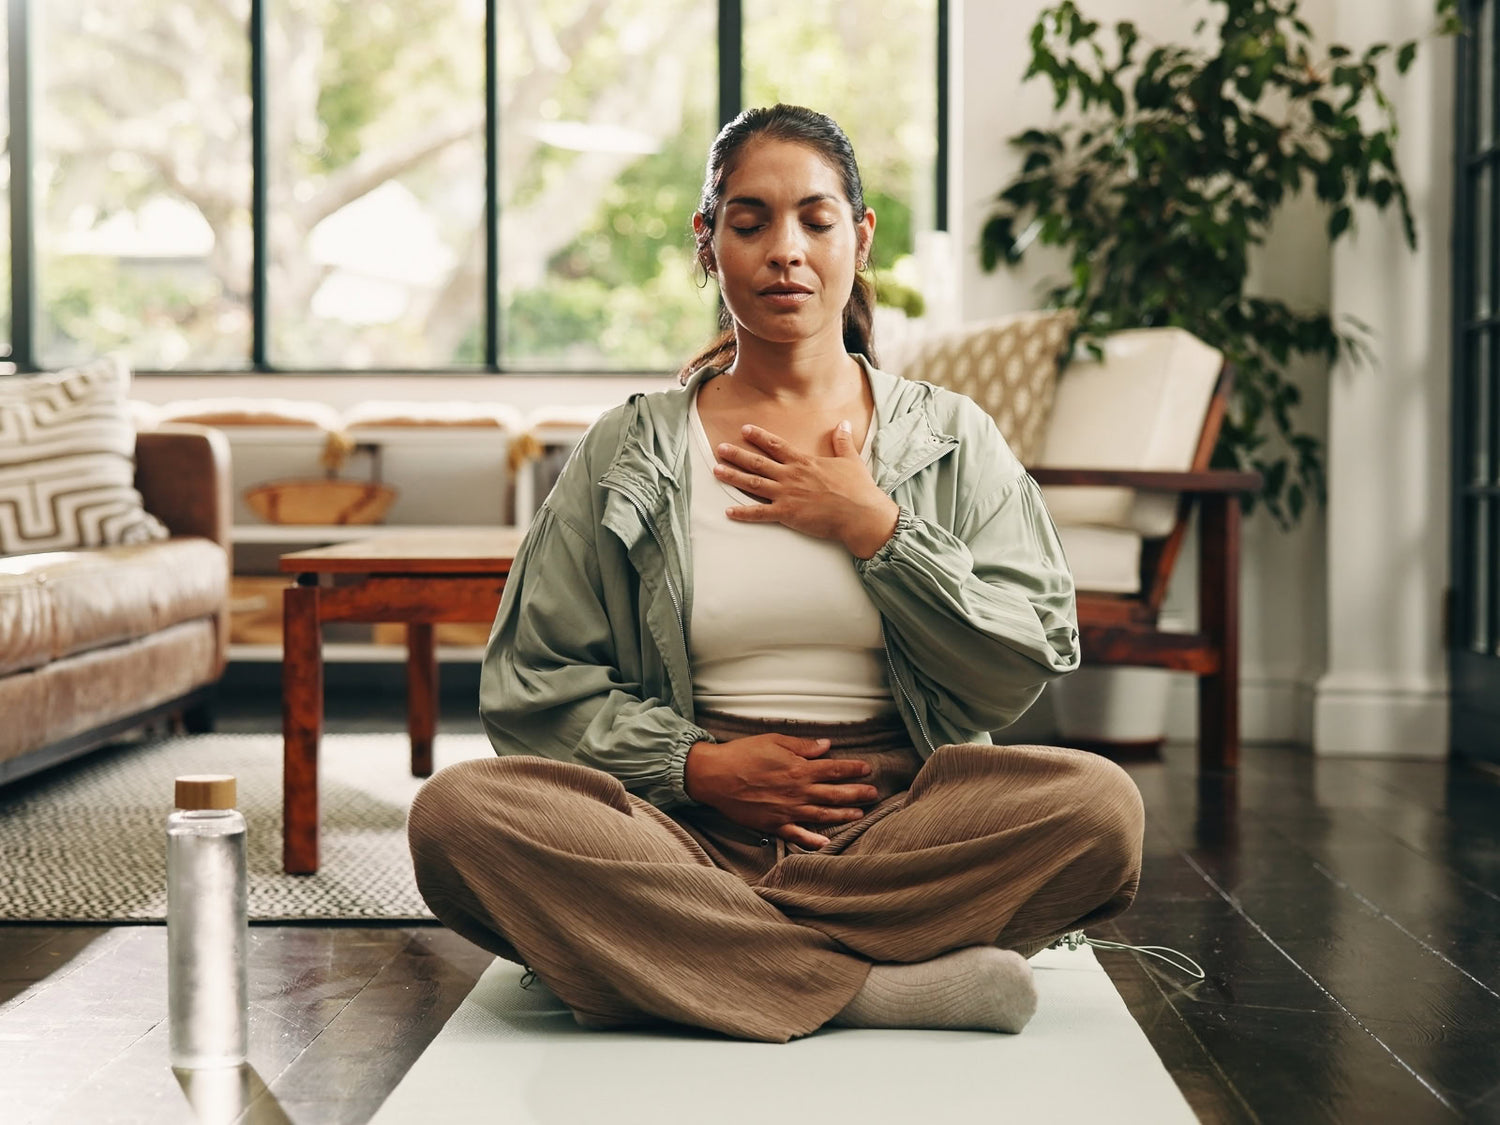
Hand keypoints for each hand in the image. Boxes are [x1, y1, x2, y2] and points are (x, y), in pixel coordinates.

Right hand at [683, 734, 880, 848]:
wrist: (715, 776)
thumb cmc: (742, 754)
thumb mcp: (774, 741)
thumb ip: (802, 746)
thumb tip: (826, 746)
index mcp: (798, 769)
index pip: (834, 770)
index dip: (853, 770)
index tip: (867, 769)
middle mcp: (797, 792)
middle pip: (834, 794)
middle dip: (857, 793)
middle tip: (873, 793)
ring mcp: (787, 811)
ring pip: (822, 816)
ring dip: (843, 815)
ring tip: (860, 814)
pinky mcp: (773, 824)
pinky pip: (797, 835)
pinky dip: (813, 840)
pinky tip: (826, 843)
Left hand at [713, 422, 899, 557]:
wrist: (860, 514)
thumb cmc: (857, 489)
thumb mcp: (851, 460)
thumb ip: (843, 441)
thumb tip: (844, 423)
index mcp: (804, 462)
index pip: (776, 445)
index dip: (759, 437)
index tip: (744, 429)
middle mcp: (791, 475)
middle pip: (758, 462)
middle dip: (737, 455)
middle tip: (720, 449)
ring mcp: (787, 494)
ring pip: (753, 483)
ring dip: (733, 477)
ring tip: (716, 471)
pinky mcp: (787, 514)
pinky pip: (760, 513)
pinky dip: (743, 513)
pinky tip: (728, 511)